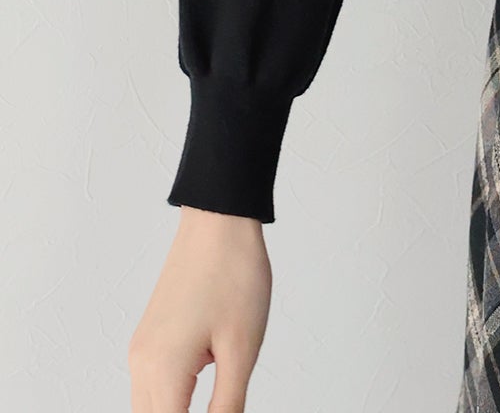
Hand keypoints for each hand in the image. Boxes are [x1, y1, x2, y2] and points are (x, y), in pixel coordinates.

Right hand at [128, 207, 271, 410]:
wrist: (219, 221)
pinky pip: (151, 386)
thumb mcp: (241, 348)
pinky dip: (171, 398)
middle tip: (223, 405)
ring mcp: (141, 349)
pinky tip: (202, 386)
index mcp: (162, 370)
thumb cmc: (234, 275)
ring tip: (216, 400)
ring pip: (147, 407)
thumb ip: (228, 404)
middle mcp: (142, 364)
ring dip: (174, 410)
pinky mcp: (150, 337)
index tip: (225, 412)